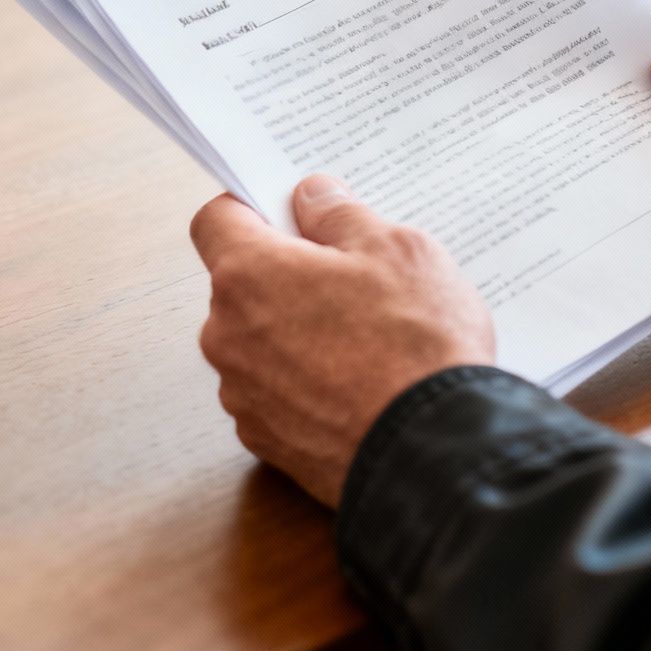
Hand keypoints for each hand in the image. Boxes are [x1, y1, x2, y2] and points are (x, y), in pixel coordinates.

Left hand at [190, 175, 494, 505]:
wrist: (435, 453)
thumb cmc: (416, 345)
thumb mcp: (398, 250)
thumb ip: (342, 216)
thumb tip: (312, 197)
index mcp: (249, 276)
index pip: (215, 220)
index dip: (253, 208)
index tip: (293, 213)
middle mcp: (229, 336)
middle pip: (242, 285)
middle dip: (289, 275)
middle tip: (354, 277)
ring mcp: (244, 396)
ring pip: (261, 343)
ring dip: (298, 332)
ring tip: (368, 340)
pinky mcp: (267, 443)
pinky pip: (278, 394)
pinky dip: (308, 384)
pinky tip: (361, 385)